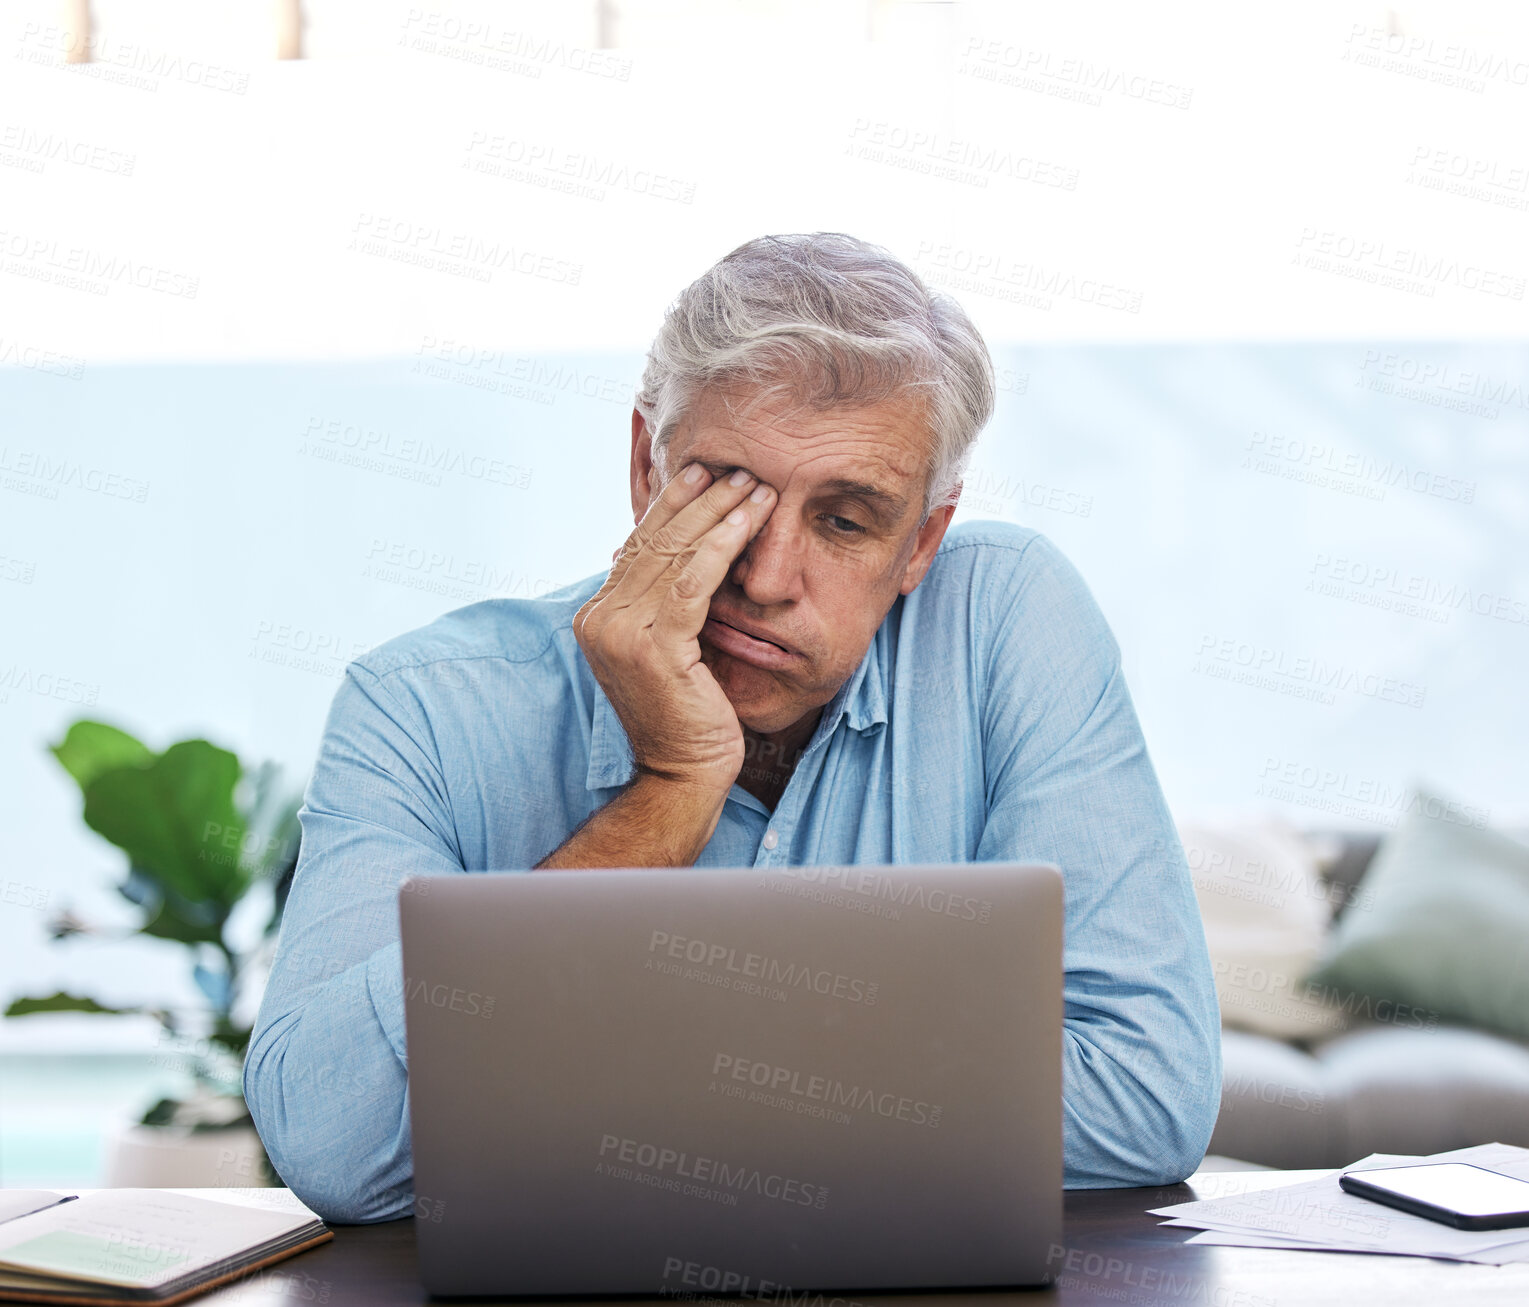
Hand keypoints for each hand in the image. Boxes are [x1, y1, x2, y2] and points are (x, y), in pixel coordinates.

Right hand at [574, 463, 776, 793]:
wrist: (682, 775)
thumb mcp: (670, 649)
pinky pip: (694, 580)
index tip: (705, 474)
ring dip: (720, 512)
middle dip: (700, 499)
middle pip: (654, 541)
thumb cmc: (688, 715)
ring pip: (676, 552)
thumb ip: (665, 606)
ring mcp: (620, 632)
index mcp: (597, 616)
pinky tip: (751, 519)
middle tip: (737, 469)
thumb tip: (684, 555)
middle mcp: (599, 618)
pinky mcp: (653, 646)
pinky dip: (724, 542)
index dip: (672, 505)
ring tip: (755, 486)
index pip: (637, 545)